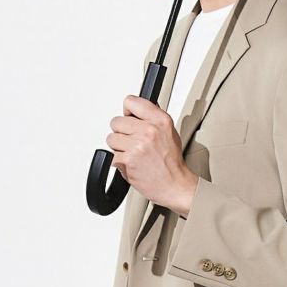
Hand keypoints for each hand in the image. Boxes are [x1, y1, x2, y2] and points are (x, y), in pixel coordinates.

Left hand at [106, 95, 198, 215]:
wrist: (175, 184)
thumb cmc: (172, 162)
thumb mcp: (170, 132)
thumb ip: (153, 118)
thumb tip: (137, 111)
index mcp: (160, 120)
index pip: (131, 102)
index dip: (127, 112)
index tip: (129, 118)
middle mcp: (149, 130)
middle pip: (116, 121)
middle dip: (121, 132)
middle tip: (131, 142)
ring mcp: (138, 145)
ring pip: (111, 139)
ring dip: (118, 147)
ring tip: (132, 154)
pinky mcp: (128, 159)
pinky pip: (112, 156)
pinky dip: (118, 162)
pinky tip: (131, 164)